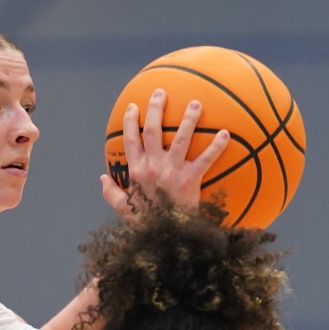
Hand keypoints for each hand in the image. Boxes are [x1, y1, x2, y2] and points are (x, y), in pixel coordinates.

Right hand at [101, 88, 231, 217]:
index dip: (131, 121)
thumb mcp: (123, 209)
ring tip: (196, 104)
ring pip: (181, 138)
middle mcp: (153, 166)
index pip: (130, 140)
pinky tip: (226, 133)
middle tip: (161, 92)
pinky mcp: (191, 180)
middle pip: (154, 131)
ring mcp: (172, 171)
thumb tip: (102, 179)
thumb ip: (111, 193)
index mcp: (136, 171)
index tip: (133, 107)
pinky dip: (217, 146)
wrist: (165, 236)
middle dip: (156, 109)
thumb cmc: (145, 223)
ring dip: (189, 119)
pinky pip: (206, 160)